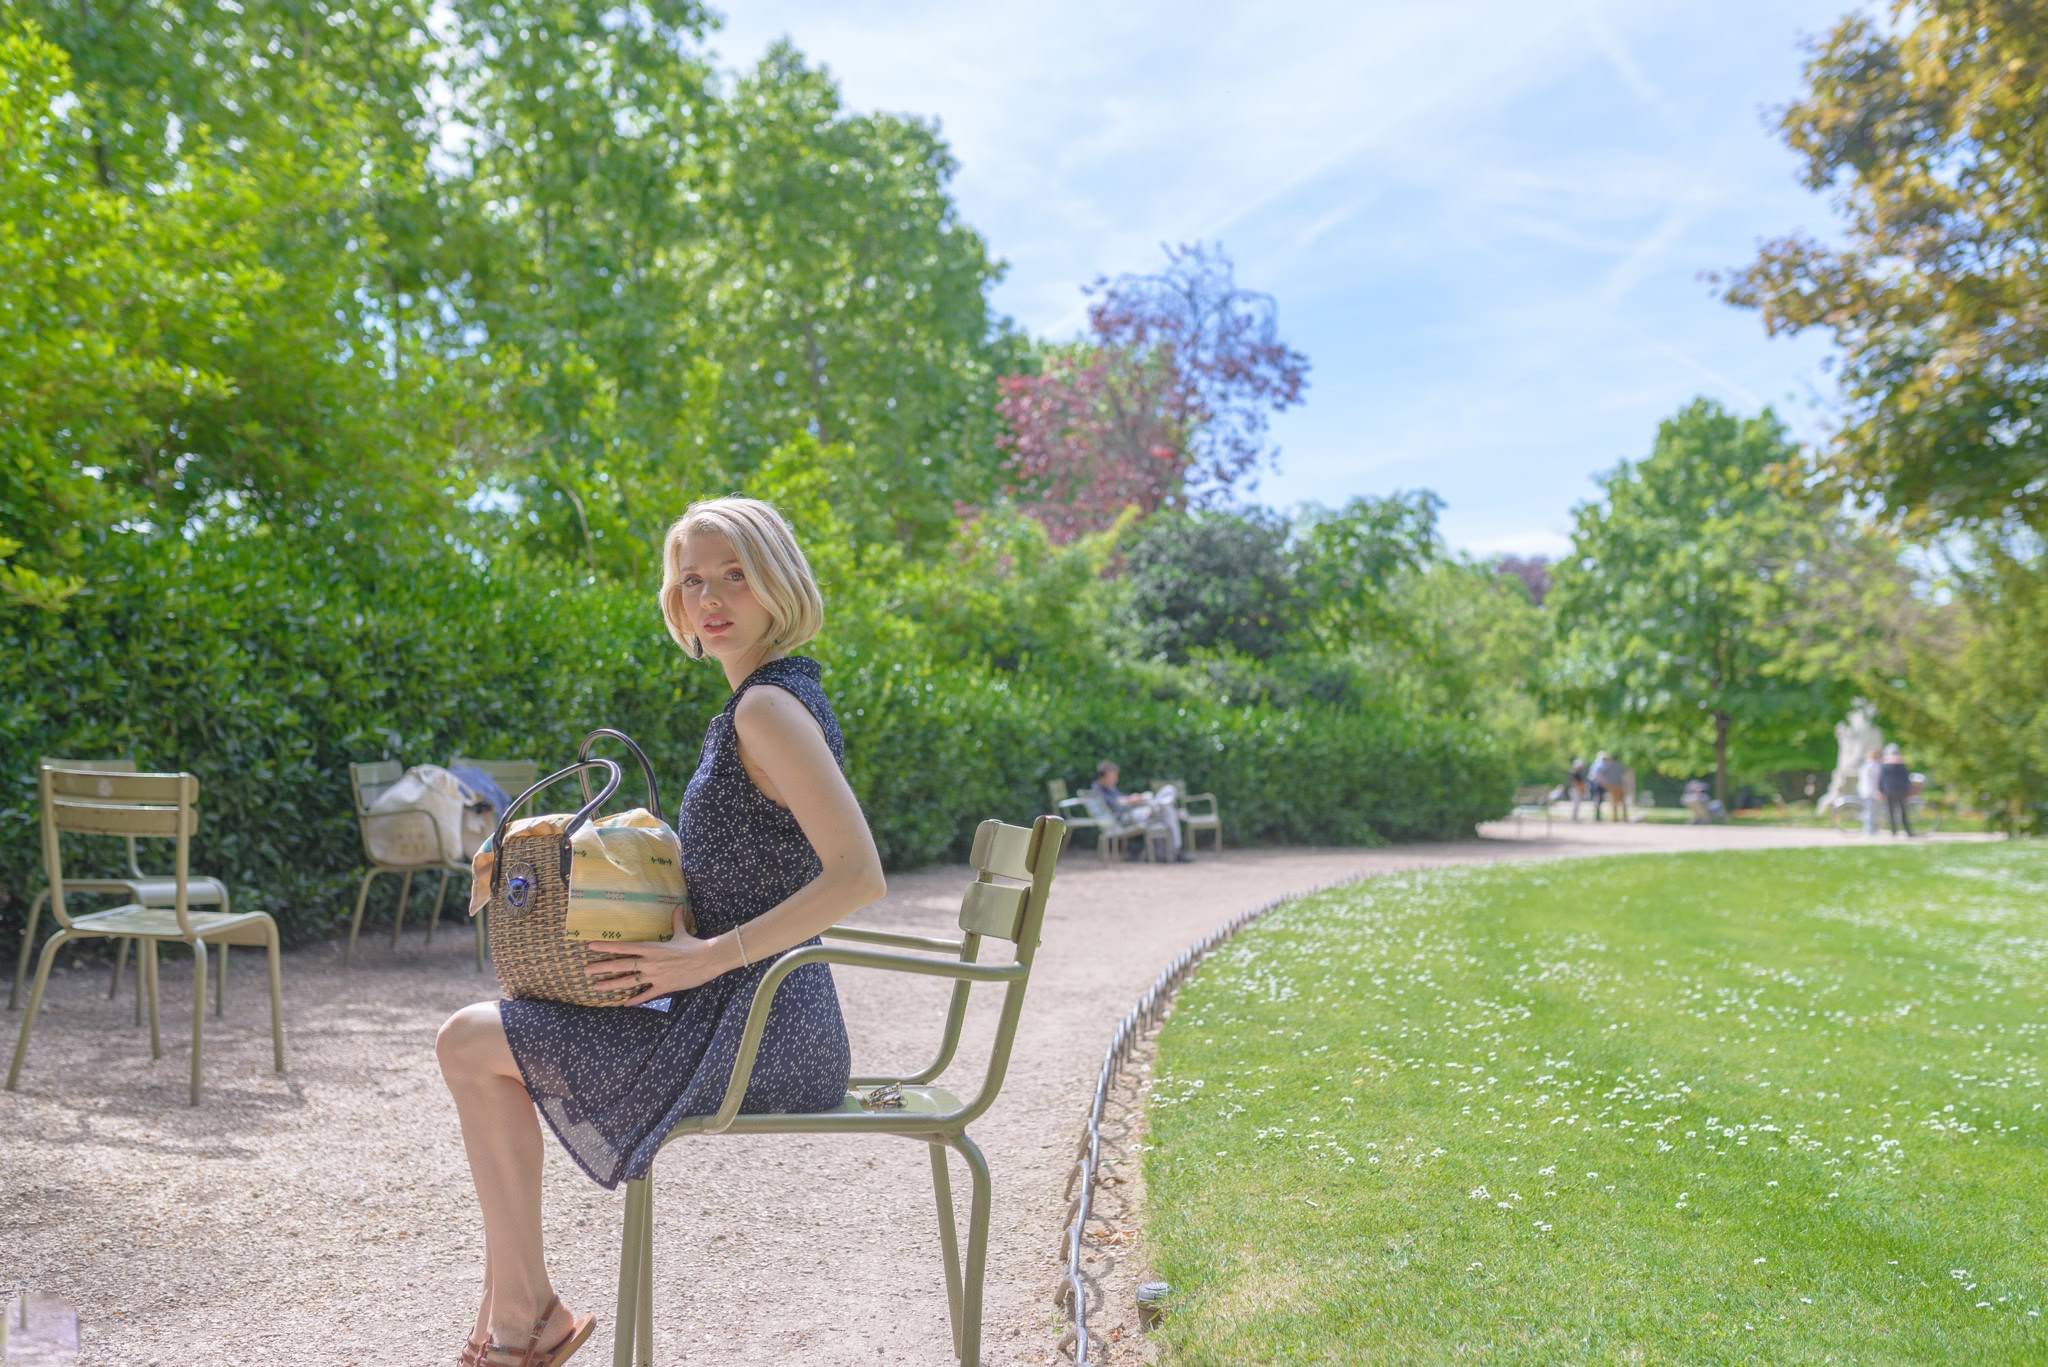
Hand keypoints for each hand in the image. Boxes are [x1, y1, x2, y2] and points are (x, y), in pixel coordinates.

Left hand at [583, 906, 737, 1002]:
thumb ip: (676, 920)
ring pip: (629, 981)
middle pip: (621, 965)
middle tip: (586, 971)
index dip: (607, 947)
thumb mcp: (682, 932)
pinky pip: (646, 994)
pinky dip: (635, 999)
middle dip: (602, 968)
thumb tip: (677, 906)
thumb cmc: (694, 945)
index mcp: (651, 947)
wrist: (708, 959)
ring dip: (612, 984)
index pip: (624, 947)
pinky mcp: (664, 986)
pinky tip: (624, 1003)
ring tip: (597, 987)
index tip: (591, 947)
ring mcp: (655, 975)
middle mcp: (649, 962)